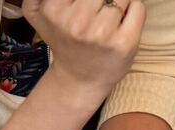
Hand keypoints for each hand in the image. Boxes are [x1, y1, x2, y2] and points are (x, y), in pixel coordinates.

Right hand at [23, 0, 144, 100]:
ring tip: (109, 16)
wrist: (80, 78)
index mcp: (55, 9)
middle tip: (100, 8)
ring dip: (120, 2)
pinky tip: (123, 21)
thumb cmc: (63, 39)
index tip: (86, 5)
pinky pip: (138, 7)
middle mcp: (78, 22)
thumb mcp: (37, 11)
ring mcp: (102, 33)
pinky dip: (134, 9)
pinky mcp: (125, 43)